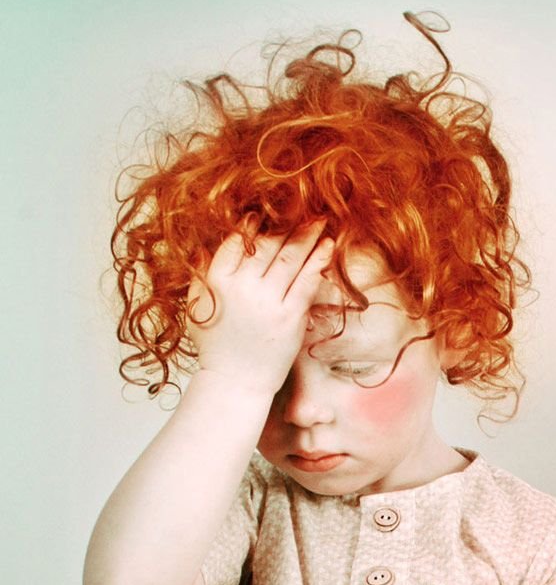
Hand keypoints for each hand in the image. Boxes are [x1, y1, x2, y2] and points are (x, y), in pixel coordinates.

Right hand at [187, 223, 332, 396]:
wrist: (236, 380)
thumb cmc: (217, 344)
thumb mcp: (197, 305)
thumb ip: (201, 273)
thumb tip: (204, 243)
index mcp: (216, 281)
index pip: (236, 243)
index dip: (251, 224)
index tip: (262, 211)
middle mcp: (243, 288)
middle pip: (267, 245)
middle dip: (286, 223)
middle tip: (302, 205)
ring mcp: (269, 301)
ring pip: (290, 258)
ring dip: (307, 234)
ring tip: (319, 219)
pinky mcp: (292, 316)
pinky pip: (307, 281)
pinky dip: (319, 260)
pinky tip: (328, 245)